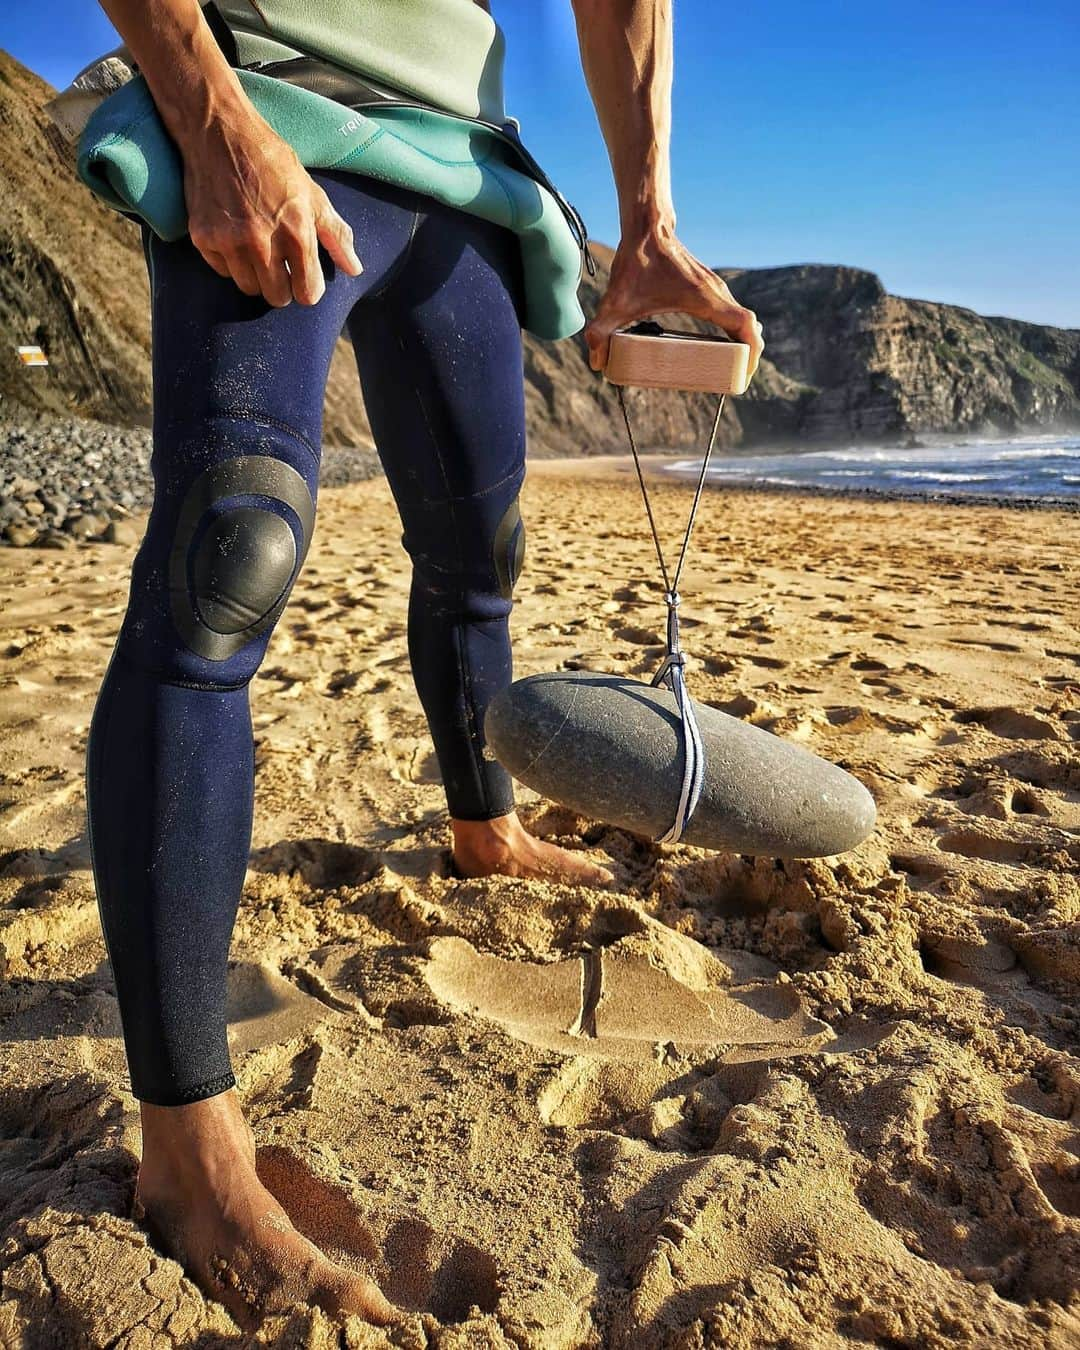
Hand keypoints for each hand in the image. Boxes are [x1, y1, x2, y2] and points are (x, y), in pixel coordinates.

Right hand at [180, 116, 363, 306]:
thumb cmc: (272, 162)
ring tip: (256, 248)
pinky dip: (230, 261)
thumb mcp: (312, 194)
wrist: (219, 132)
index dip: (308, 288)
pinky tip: (234, 236)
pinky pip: (223, 272)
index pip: (307, 293)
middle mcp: (263, 243)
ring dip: (256, 275)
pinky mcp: (204, 238)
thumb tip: (354, 269)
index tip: (303, 278)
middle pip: (277, 297)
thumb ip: (336, 236)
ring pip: (249, 288)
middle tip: (279, 264)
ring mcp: (230, 242)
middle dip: (282, 286)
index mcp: (296, 233)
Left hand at [583, 229, 763, 378]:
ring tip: (733, 369)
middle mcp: (716, 292)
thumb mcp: (616, 301)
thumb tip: (595, 364)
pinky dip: (734, 330)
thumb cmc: (636, 262)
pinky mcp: (708, 287)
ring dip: (744, 342)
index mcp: (704, 298)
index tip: (746, 373)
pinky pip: (732, 311)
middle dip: (749, 354)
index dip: (751, 350)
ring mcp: (715, 288)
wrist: (646, 227)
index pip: (744, 325)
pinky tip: (721, 346)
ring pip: (743, 318)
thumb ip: (601, 331)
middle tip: (737, 380)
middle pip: (749, 326)